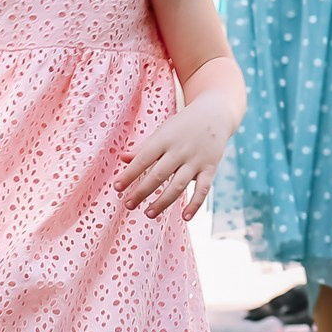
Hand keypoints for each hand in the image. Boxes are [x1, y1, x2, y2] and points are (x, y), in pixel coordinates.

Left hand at [115, 107, 229, 219]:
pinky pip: (204, 189)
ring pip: (179, 185)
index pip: (144, 159)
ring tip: (149, 214)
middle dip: (142, 191)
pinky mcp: (211, 168)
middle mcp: (180, 150)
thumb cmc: (182, 126)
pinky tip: (185, 217)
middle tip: (128, 205)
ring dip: (163, 201)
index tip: (117, 187)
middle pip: (159, 174)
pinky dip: (195, 204)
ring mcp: (196, 160)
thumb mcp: (162, 132)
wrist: (215, 113)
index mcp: (165, 139)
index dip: (129, 174)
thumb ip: (143, 148)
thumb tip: (122, 158)